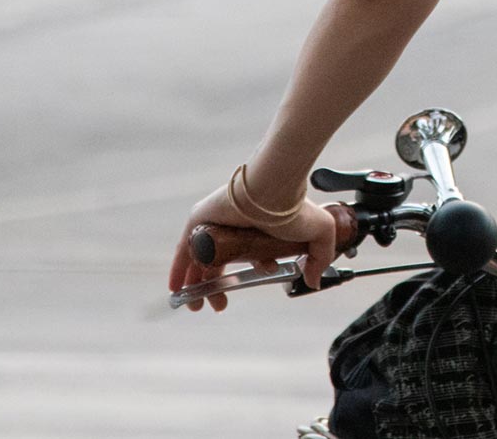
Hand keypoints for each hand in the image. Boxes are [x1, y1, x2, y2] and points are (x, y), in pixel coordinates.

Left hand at [167, 183, 339, 312]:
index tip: (254, 282)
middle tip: (219, 305)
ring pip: (198, 259)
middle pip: (217, 262)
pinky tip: (176, 289)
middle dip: (217, 287)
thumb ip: (320, 259)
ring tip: (196, 305)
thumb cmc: (295, 210)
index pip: (246, 256)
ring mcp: (213, 223)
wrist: (273, 191)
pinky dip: (178, 270)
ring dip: (196, 284)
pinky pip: (183, 250)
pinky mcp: (198, 220)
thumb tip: (314, 281)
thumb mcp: (319, 234)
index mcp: (256, 228)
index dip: (247, 274)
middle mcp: (233, 226)